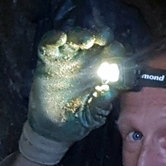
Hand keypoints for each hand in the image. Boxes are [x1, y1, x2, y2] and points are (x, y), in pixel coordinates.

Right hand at [27, 28, 127, 145]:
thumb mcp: (91, 117)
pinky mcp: (48, 61)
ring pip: (75, 37)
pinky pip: (49, 44)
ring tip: (85, 41)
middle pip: (96, 39)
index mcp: (102, 72)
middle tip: (103, 40)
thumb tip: (111, 91)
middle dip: (101, 37)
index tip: (117, 61)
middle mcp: (86, 61)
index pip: (113, 55)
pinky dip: (53, 38)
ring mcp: (67, 59)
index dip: (117, 54)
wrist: (52, 130)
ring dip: (81, 35)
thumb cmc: (77, 122)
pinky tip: (60, 39)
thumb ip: (101, 106)